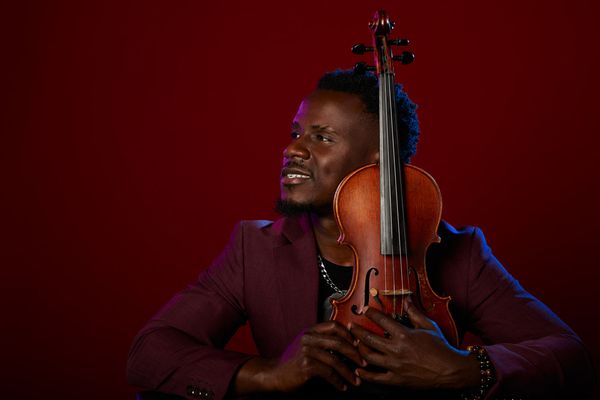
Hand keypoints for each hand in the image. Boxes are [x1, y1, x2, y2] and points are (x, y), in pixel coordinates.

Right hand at [233, 321, 364, 394]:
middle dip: (354, 354)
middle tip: (363, 363)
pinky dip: (338, 381)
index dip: (349, 334)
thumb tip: (348, 344)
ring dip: (348, 372)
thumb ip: (323, 341)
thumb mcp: (308, 345)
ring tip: (355, 380)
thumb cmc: (294, 361)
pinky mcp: (305, 365)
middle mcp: (308, 338)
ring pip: (335, 360)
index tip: (358, 344)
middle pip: (338, 342)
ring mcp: (306, 351)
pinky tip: (342, 386)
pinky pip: (328, 373)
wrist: (276, 374)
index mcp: (311, 331)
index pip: (334, 325)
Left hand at [349, 298, 479, 389]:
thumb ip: (414, 312)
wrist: (451, 370)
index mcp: (404, 334)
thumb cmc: (441, 347)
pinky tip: (358, 369)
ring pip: (368, 356)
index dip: (370, 313)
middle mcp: (396, 349)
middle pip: (368, 338)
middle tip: (350, 326)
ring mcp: (395, 365)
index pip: (381, 320)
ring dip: (358, 349)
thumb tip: (407, 299)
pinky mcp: (397, 379)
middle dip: (356, 330)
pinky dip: (365, 374)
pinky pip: (376, 377)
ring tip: (354, 343)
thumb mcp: (428, 326)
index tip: (364, 309)